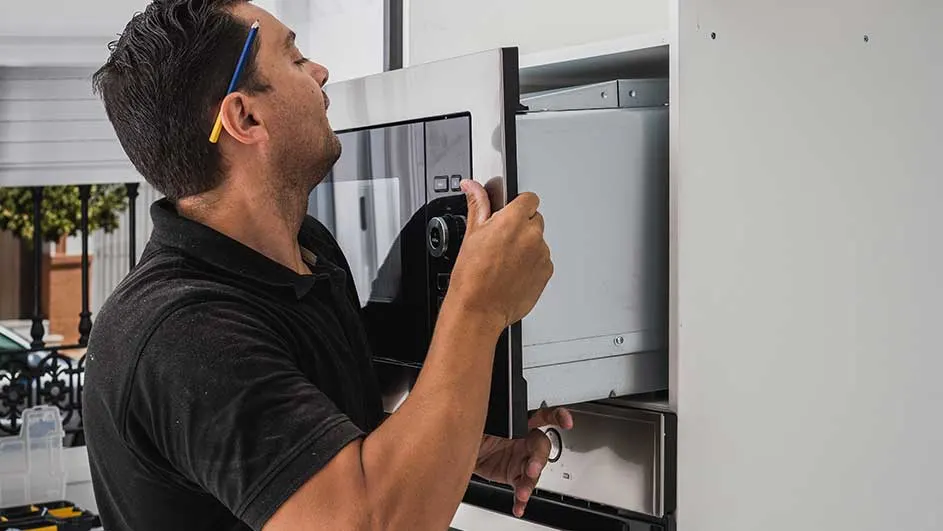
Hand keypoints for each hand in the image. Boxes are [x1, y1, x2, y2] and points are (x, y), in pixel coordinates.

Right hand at [448, 179, 552, 330]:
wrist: (479, 310)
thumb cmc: (472, 277)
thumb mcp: (471, 234)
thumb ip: (477, 204)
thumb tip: (472, 187)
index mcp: (512, 220)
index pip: (529, 199)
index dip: (518, 206)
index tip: (509, 214)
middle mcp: (532, 235)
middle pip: (535, 219)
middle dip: (521, 226)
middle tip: (502, 242)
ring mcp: (542, 254)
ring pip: (538, 241)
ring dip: (527, 246)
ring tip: (505, 262)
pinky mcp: (547, 272)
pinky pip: (542, 260)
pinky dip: (531, 264)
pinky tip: (513, 273)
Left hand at [474, 407, 573, 517]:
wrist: (458, 450)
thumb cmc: (470, 430)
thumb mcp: (479, 419)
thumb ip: (489, 416)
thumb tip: (483, 408)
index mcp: (518, 422)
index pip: (542, 415)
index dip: (557, 416)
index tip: (565, 421)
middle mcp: (524, 440)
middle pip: (541, 447)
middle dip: (539, 459)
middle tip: (532, 469)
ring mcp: (521, 459)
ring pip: (534, 472)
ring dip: (529, 483)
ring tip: (522, 492)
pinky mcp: (514, 476)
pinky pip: (522, 488)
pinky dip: (521, 499)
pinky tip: (519, 505)